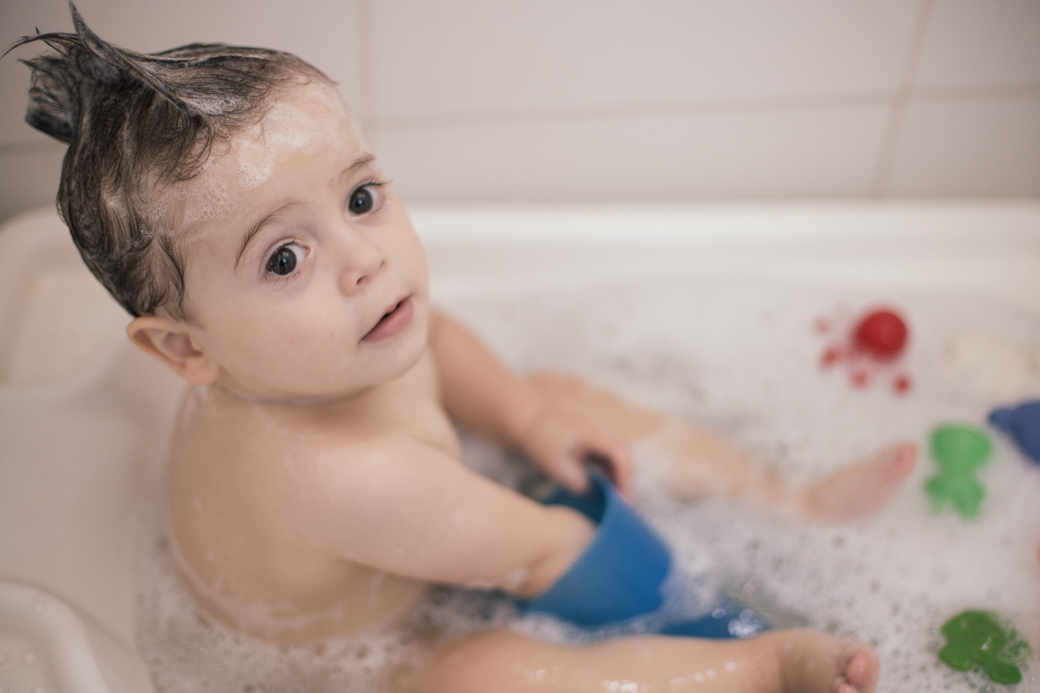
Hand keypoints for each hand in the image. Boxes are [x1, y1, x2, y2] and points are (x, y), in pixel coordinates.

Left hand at [518, 405, 632, 498]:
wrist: (529, 421)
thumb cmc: (541, 442)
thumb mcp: (557, 468)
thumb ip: (580, 484)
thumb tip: (598, 493)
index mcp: (593, 430)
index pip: (620, 453)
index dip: (625, 478)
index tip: (624, 500)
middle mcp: (602, 426)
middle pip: (625, 452)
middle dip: (626, 478)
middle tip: (623, 503)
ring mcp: (600, 428)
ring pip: (619, 452)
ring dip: (619, 473)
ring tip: (616, 497)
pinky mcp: (596, 434)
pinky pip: (610, 451)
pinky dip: (611, 467)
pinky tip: (606, 484)